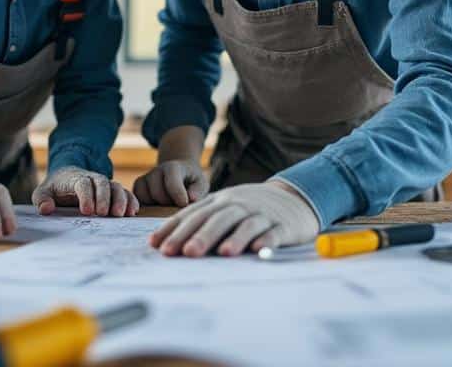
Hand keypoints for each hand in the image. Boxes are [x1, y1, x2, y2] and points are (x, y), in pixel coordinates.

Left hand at [32, 167, 139, 216]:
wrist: (67, 177)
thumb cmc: (55, 188)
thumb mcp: (42, 192)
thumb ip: (42, 199)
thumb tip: (46, 209)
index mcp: (75, 178)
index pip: (83, 184)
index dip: (86, 196)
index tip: (86, 211)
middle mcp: (93, 179)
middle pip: (102, 183)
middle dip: (105, 198)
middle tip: (104, 214)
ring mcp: (105, 184)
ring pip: (116, 187)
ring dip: (120, 200)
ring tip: (120, 215)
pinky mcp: (113, 191)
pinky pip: (125, 192)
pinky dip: (130, 200)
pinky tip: (132, 212)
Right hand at [133, 159, 208, 206]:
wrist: (181, 175)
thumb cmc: (192, 181)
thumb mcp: (201, 183)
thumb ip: (198, 190)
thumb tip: (190, 199)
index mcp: (173, 167)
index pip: (172, 182)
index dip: (178, 195)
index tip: (184, 204)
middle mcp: (156, 171)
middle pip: (157, 193)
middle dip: (168, 203)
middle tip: (177, 205)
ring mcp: (145, 179)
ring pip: (145, 198)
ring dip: (156, 206)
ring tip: (167, 206)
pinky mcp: (138, 188)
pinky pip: (137, 200)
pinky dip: (146, 207)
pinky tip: (157, 208)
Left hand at [149, 181, 319, 256]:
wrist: (294, 197)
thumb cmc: (251, 208)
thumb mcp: (225, 207)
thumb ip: (200, 221)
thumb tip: (164, 243)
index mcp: (221, 201)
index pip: (194, 214)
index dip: (175, 229)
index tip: (157, 245)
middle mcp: (239, 205)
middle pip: (217, 218)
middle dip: (199, 235)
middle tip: (183, 252)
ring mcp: (262, 214)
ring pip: (245, 224)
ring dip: (234, 238)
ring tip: (222, 253)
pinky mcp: (283, 225)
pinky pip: (274, 232)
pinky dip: (266, 240)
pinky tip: (258, 250)